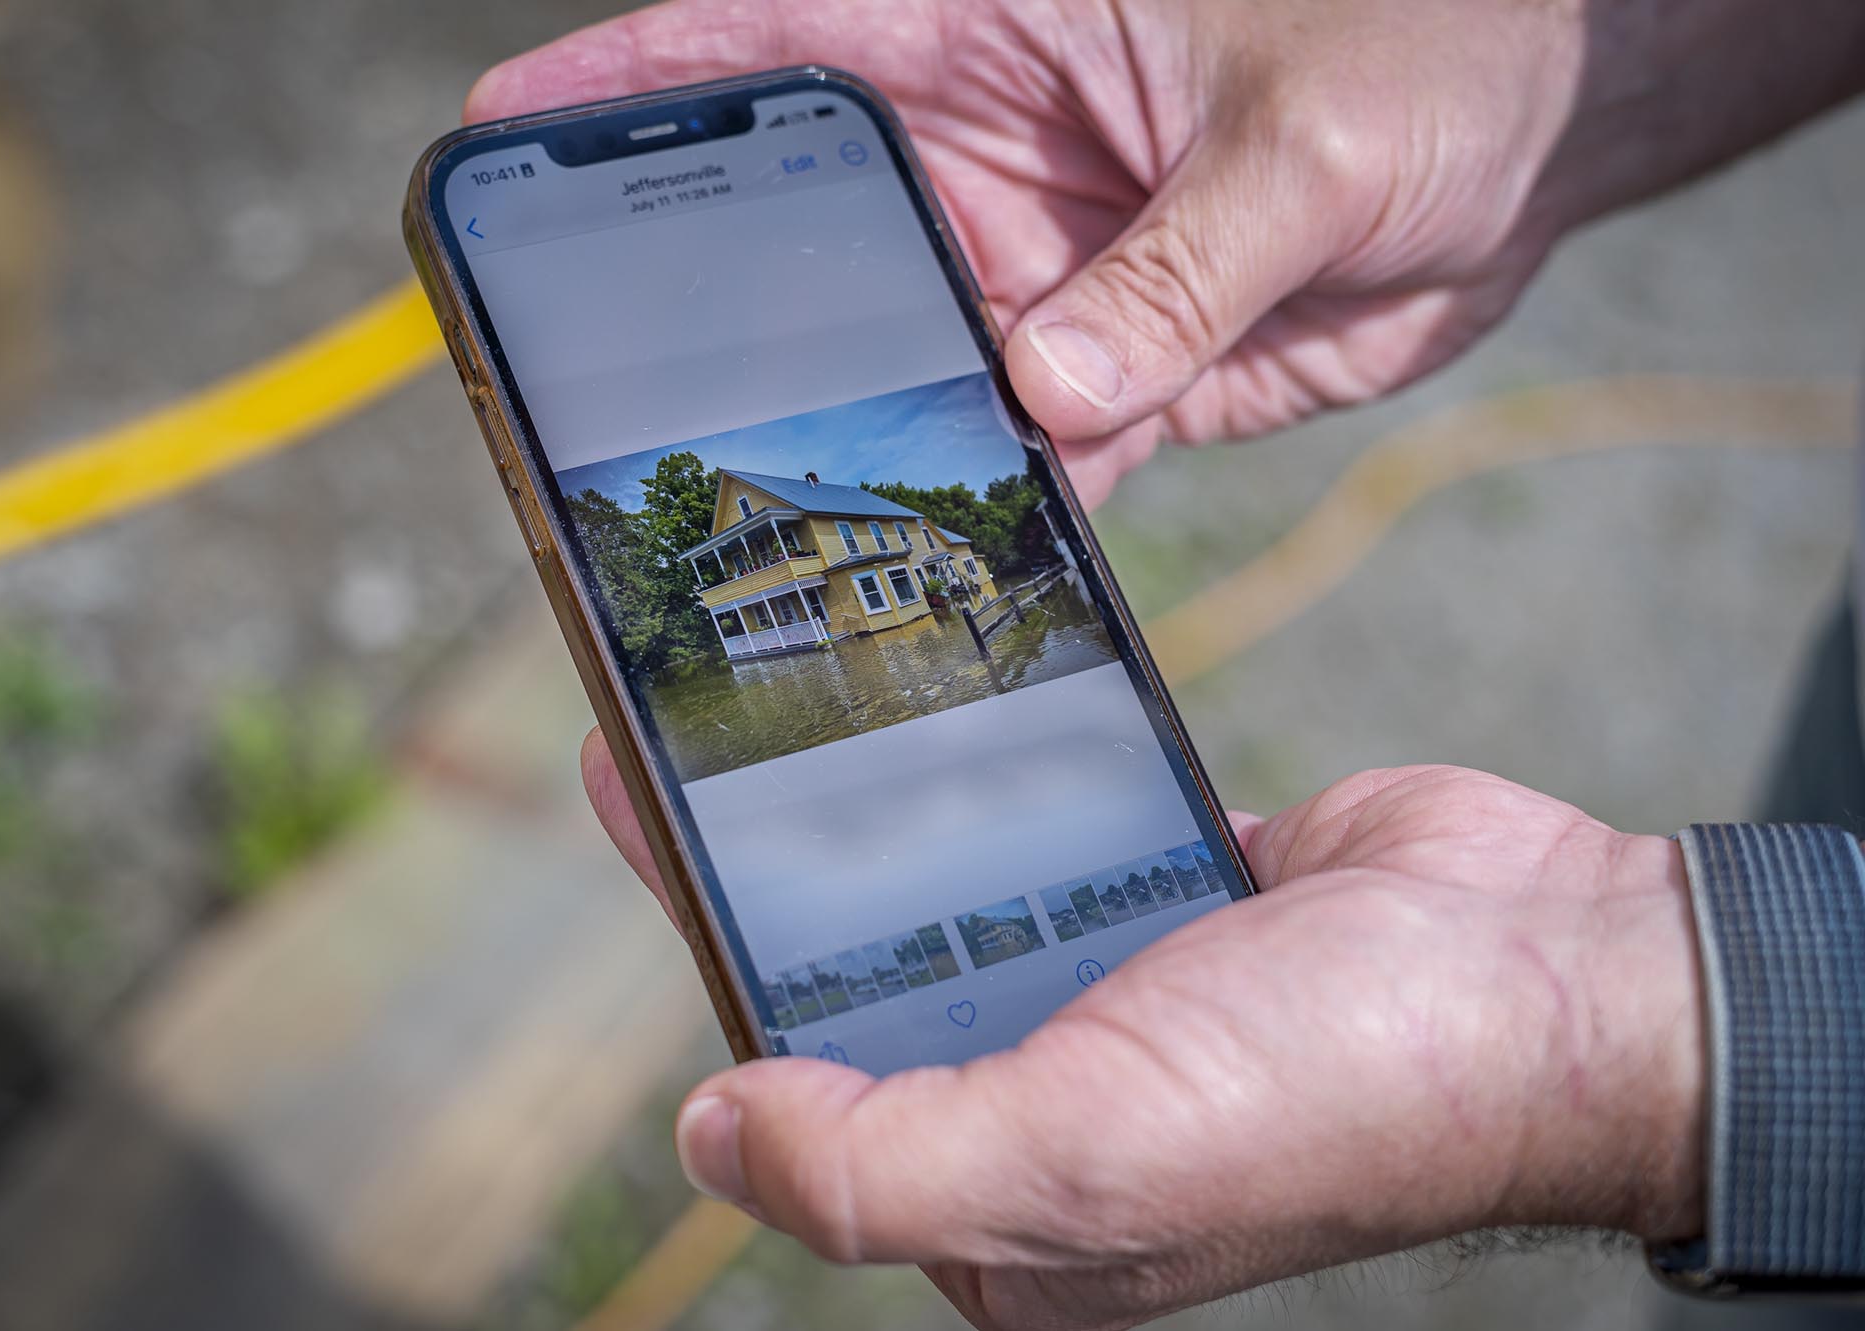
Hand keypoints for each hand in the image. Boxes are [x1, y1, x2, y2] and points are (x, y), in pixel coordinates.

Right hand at [467, 0, 1588, 504]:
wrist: (1540, 137)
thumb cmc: (1433, 44)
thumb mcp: (1305, 134)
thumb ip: (1179, 266)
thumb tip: (1051, 392)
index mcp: (996, 33)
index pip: (777, 45)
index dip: (637, 81)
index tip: (509, 127)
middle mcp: (990, 162)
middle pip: (812, 241)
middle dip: (728, 312)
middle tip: (621, 393)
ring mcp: (1043, 279)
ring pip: (908, 370)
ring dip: (861, 439)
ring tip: (776, 520)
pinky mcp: (1118, 375)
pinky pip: (1027, 458)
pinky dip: (994, 517)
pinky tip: (950, 575)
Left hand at [584, 731, 1703, 1327]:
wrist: (1557, 970)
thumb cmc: (1344, 1089)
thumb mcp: (1087, 1159)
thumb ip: (883, 1160)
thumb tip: (714, 1132)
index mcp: (1003, 1205)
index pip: (811, 1091)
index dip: (719, 962)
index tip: (643, 817)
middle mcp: (1045, 1105)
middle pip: (861, 974)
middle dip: (770, 859)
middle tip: (679, 721)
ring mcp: (1109, 989)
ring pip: (949, 887)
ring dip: (872, 802)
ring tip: (782, 680)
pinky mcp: (1169, 889)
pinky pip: (1047, 820)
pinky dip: (996, 767)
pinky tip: (926, 691)